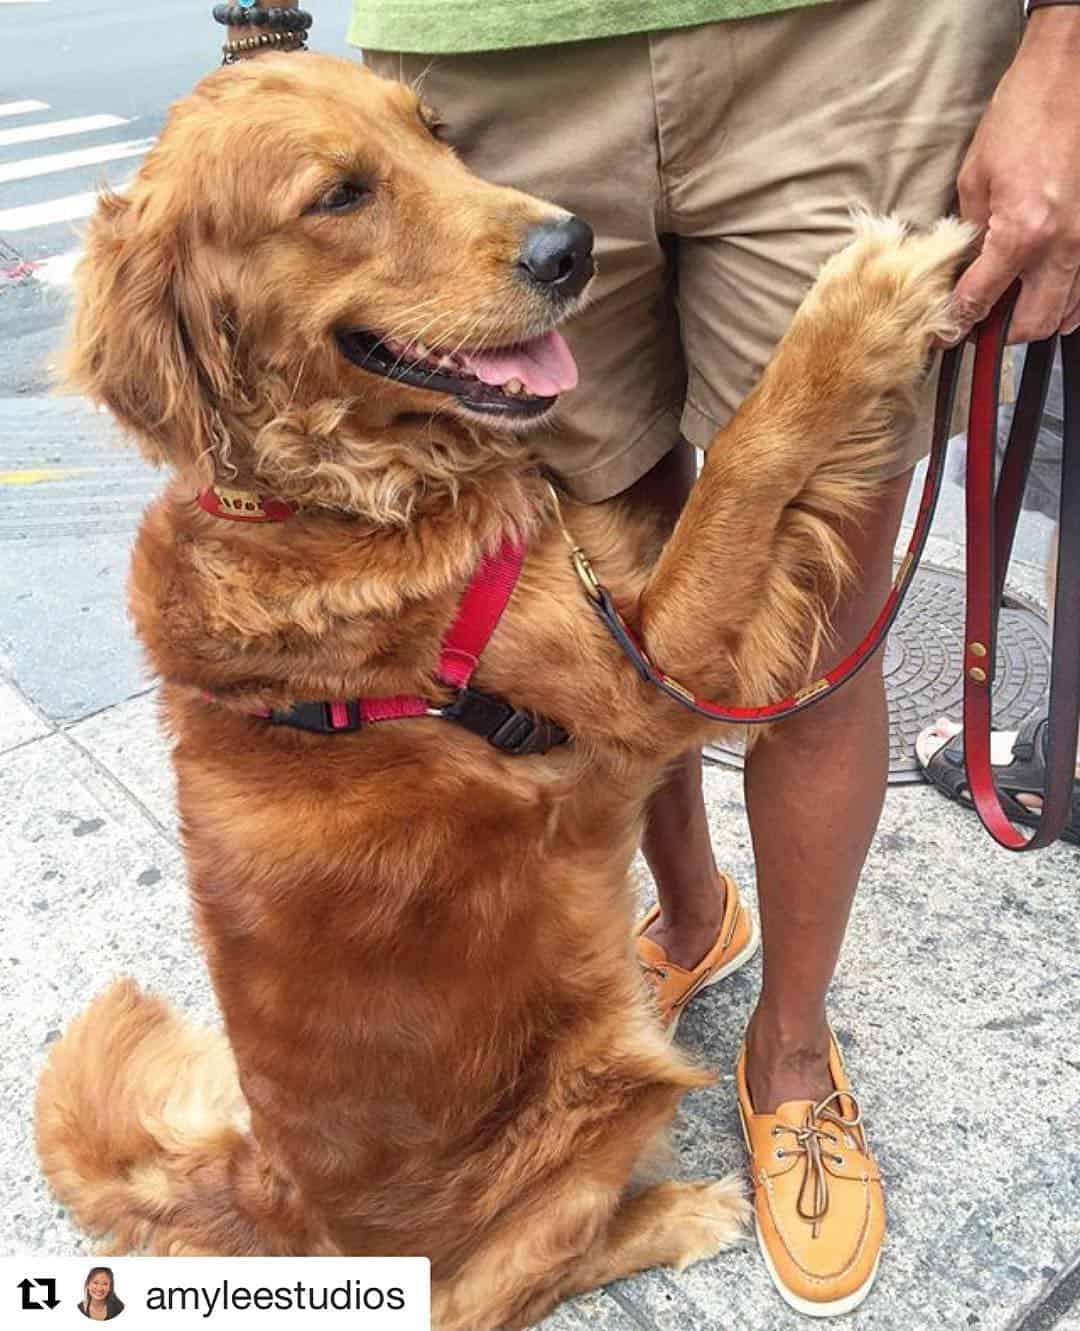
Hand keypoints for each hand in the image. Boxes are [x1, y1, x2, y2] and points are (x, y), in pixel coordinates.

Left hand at [951, 6, 1079, 343]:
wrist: (1067, 78)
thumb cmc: (1021, 118)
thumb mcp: (974, 179)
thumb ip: (970, 233)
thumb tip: (963, 268)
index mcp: (1021, 234)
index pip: (981, 301)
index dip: (958, 322)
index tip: (947, 332)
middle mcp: (1060, 247)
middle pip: (1034, 323)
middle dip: (1004, 334)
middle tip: (982, 324)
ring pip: (1067, 312)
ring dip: (1038, 318)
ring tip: (1012, 308)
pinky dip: (1065, 300)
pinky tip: (1044, 291)